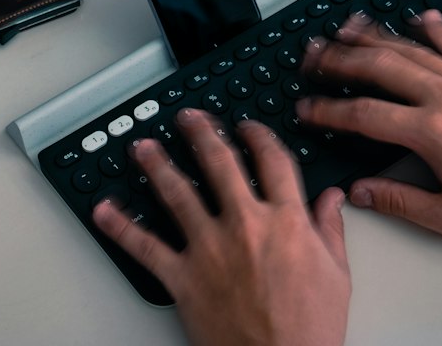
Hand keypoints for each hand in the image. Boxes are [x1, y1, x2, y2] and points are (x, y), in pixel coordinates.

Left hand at [93, 109, 349, 345]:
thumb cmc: (309, 332)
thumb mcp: (336, 276)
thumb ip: (331, 230)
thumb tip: (332, 198)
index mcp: (286, 221)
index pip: (271, 160)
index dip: (258, 135)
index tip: (247, 127)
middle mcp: (245, 226)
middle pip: (218, 162)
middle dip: (201, 131)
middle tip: (188, 117)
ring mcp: (210, 249)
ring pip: (176, 192)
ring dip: (156, 164)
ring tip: (143, 145)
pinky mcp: (183, 278)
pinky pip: (145, 246)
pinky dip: (120, 227)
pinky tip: (104, 210)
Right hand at [298, 11, 441, 239]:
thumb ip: (401, 201)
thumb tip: (361, 192)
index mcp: (432, 133)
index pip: (363, 115)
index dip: (328, 110)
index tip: (307, 109)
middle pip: (378, 67)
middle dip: (338, 59)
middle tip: (311, 56)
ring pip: (408, 49)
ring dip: (371, 37)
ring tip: (343, 29)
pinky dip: (433, 29)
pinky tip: (419, 17)